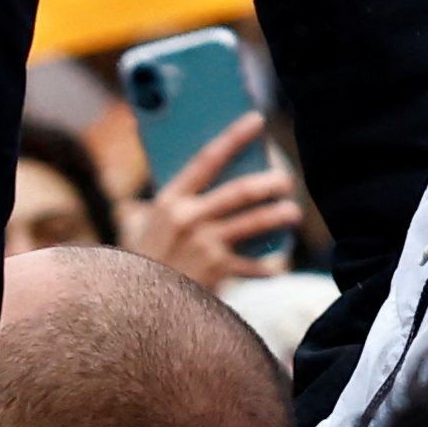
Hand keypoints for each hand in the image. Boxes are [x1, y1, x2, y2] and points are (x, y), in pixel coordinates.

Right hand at [122, 111, 303, 286]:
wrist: (134, 307)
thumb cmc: (142, 263)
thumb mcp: (141, 228)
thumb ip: (158, 207)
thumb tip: (179, 184)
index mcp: (169, 200)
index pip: (207, 159)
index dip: (234, 137)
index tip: (257, 120)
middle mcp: (187, 219)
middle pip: (239, 191)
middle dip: (268, 183)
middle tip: (286, 179)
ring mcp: (203, 245)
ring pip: (252, 223)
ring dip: (278, 217)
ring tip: (293, 213)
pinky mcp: (214, 272)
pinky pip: (250, 266)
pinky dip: (264, 268)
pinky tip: (275, 267)